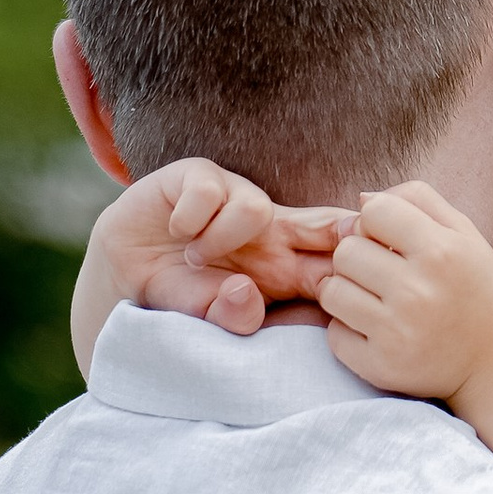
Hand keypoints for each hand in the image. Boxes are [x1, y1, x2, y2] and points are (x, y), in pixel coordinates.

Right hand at [75, 159, 347, 370]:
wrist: (122, 269)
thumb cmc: (179, 294)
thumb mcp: (205, 315)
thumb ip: (230, 315)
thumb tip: (246, 295)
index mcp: (285, 268)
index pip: (337, 263)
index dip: (360, 262)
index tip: (371, 273)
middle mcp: (271, 231)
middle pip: (326, 223)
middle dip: (342, 229)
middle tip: (345, 240)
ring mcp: (237, 199)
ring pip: (256, 209)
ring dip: (220, 239)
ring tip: (195, 257)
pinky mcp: (198, 178)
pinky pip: (208, 193)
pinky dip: (190, 219)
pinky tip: (178, 232)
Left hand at [318, 185, 492, 408]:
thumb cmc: (477, 289)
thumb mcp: (465, 234)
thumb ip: (419, 200)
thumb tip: (362, 197)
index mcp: (441, 251)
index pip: (373, 211)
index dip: (374, 221)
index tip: (388, 239)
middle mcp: (417, 290)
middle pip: (346, 250)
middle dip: (358, 257)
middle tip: (381, 273)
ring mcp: (397, 331)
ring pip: (332, 291)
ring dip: (347, 292)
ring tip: (374, 299)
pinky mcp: (380, 365)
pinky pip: (334, 334)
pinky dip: (348, 330)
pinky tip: (376, 329)